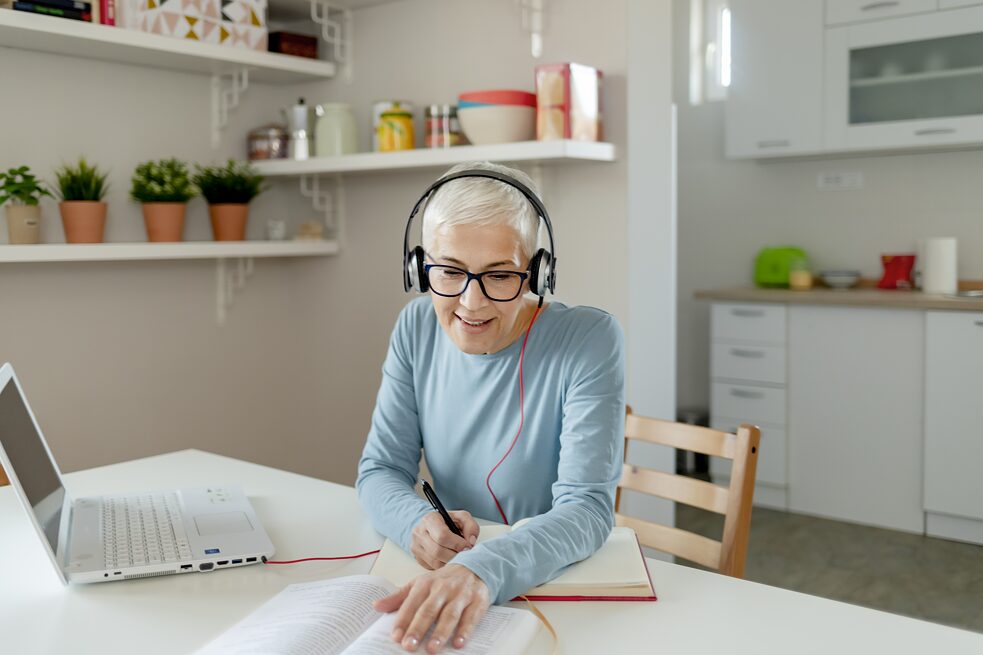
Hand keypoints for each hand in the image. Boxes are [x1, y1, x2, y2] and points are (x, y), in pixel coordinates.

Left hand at [374, 563, 490, 652]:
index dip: (403, 620)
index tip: (395, 637)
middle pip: (429, 610)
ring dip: (441, 632)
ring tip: (432, 649)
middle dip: (418, 628)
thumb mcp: (419, 584)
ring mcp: (461, 595)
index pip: (411, 603)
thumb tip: (376, 606)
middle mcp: (443, 588)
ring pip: (450, 614)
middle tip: (409, 646)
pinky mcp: (477, 601)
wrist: (474, 568)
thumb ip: (398, 597)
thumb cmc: (442, 581)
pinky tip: (458, 643)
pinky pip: (471, 617)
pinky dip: (465, 631)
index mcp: (425, 584)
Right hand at [410, 511, 478, 569]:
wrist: (431, 526)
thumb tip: (471, 542)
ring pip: (435, 562)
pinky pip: (433, 567)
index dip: (457, 544)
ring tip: (458, 556)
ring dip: (450, 562)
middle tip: (464, 554)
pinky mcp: (418, 558)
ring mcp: (416, 547)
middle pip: (438, 551)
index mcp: (430, 520)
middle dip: (454, 555)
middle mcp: (419, 533)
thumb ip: (471, 526)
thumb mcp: (461, 518)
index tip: (467, 546)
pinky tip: (450, 559)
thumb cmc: (447, 522)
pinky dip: (444, 566)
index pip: (442, 535)